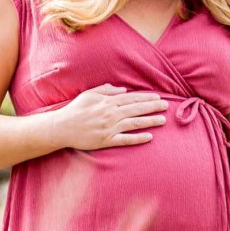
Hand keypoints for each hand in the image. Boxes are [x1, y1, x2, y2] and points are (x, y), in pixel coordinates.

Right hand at [53, 84, 168, 150]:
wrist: (62, 127)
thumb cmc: (75, 110)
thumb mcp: (89, 94)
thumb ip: (106, 90)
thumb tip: (123, 90)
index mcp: (107, 101)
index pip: (131, 99)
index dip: (146, 98)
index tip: (158, 98)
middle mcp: (110, 113)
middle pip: (136, 109)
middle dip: (153, 107)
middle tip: (167, 106)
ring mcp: (109, 128)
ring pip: (134, 123)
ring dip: (150, 121)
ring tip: (163, 120)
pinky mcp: (106, 140)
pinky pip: (125, 139)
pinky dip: (138, 138)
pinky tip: (150, 137)